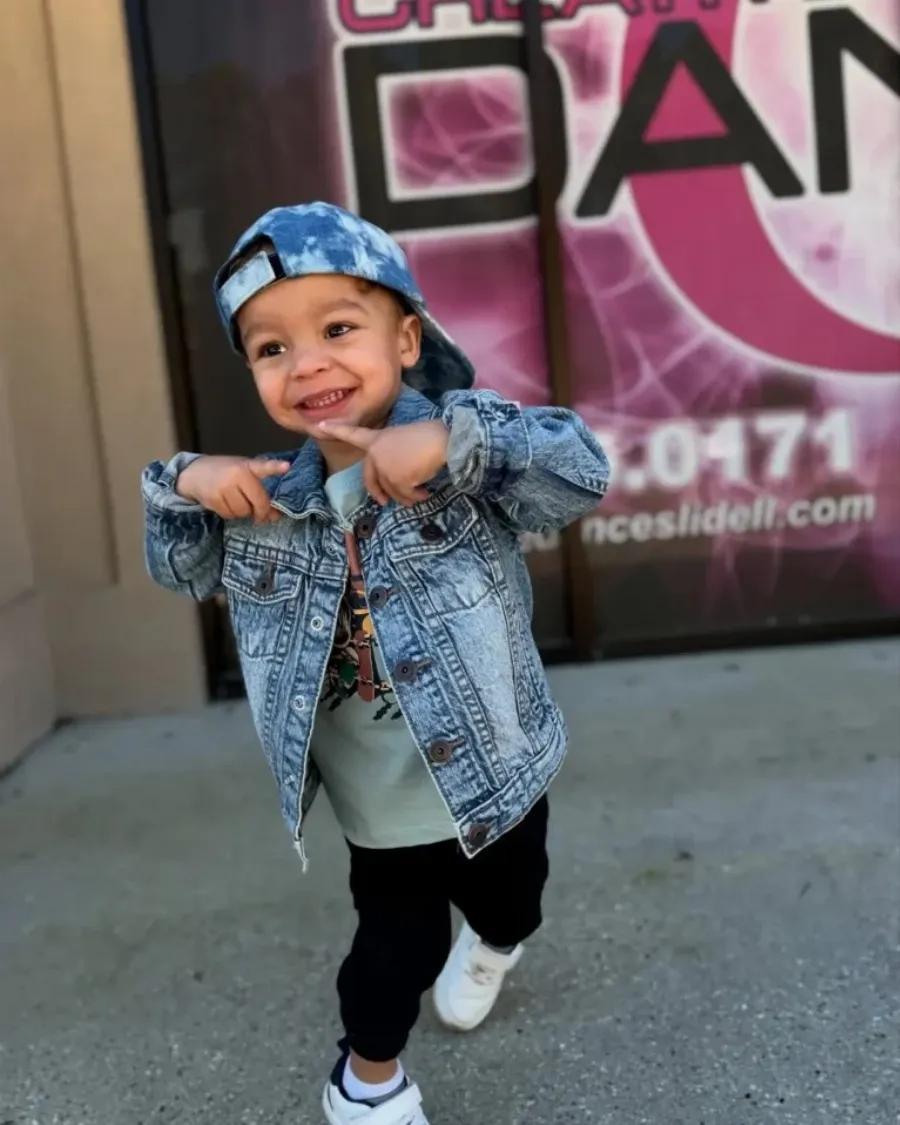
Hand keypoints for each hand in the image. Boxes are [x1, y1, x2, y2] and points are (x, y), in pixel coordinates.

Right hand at [175, 455, 290, 522]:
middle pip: (257, 503)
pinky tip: (226, 503)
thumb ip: (260, 488)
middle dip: (260, 511)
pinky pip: (229, 515)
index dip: (275, 467)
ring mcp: (223, 488)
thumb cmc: (227, 472)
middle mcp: (235, 476)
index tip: (287, 466)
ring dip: (243, 512)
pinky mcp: (212, 500)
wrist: (195, 473)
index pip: (263, 466)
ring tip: (237, 501)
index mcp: (246, 466)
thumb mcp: (244, 469)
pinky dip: (231, 514)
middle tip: (259, 513)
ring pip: (243, 512)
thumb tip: (275, 516)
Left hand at [317, 420, 448, 505]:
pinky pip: (405, 496)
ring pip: (391, 492)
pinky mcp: (395, 479)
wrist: (444, 441)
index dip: (336, 430)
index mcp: (378, 439)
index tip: (319, 425)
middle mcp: (376, 452)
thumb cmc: (431, 438)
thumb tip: (396, 483)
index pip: (353, 434)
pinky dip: (416, 497)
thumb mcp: (404, 442)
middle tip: (382, 502)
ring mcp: (384, 467)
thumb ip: (392, 456)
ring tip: (421, 491)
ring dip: (407, 496)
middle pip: (369, 480)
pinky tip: (426, 490)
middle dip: (377, 494)